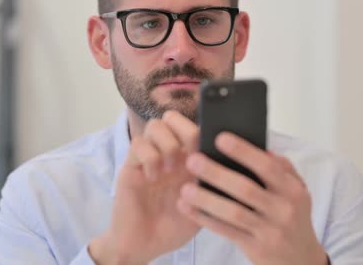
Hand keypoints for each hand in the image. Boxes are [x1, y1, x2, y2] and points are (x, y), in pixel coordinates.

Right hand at [90, 111, 200, 264]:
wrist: (146, 245)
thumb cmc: (175, 226)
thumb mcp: (203, 204)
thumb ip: (213, 183)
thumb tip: (231, 162)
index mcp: (189, 158)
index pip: (195, 125)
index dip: (205, 129)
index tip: (212, 147)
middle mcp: (168, 153)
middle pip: (173, 117)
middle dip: (185, 130)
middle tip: (191, 154)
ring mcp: (149, 158)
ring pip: (156, 125)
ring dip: (168, 144)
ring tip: (171, 169)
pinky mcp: (131, 166)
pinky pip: (138, 144)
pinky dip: (149, 158)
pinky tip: (154, 178)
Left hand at [176, 132, 328, 264]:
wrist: (301, 259)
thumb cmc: (293, 216)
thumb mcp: (297, 191)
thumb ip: (281, 168)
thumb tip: (259, 147)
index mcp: (292, 189)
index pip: (267, 166)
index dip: (243, 151)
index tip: (220, 138)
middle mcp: (283, 209)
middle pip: (246, 189)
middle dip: (217, 173)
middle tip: (193, 160)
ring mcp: (270, 230)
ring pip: (233, 212)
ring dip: (206, 199)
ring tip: (185, 188)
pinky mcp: (256, 247)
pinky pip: (226, 231)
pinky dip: (205, 219)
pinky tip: (188, 208)